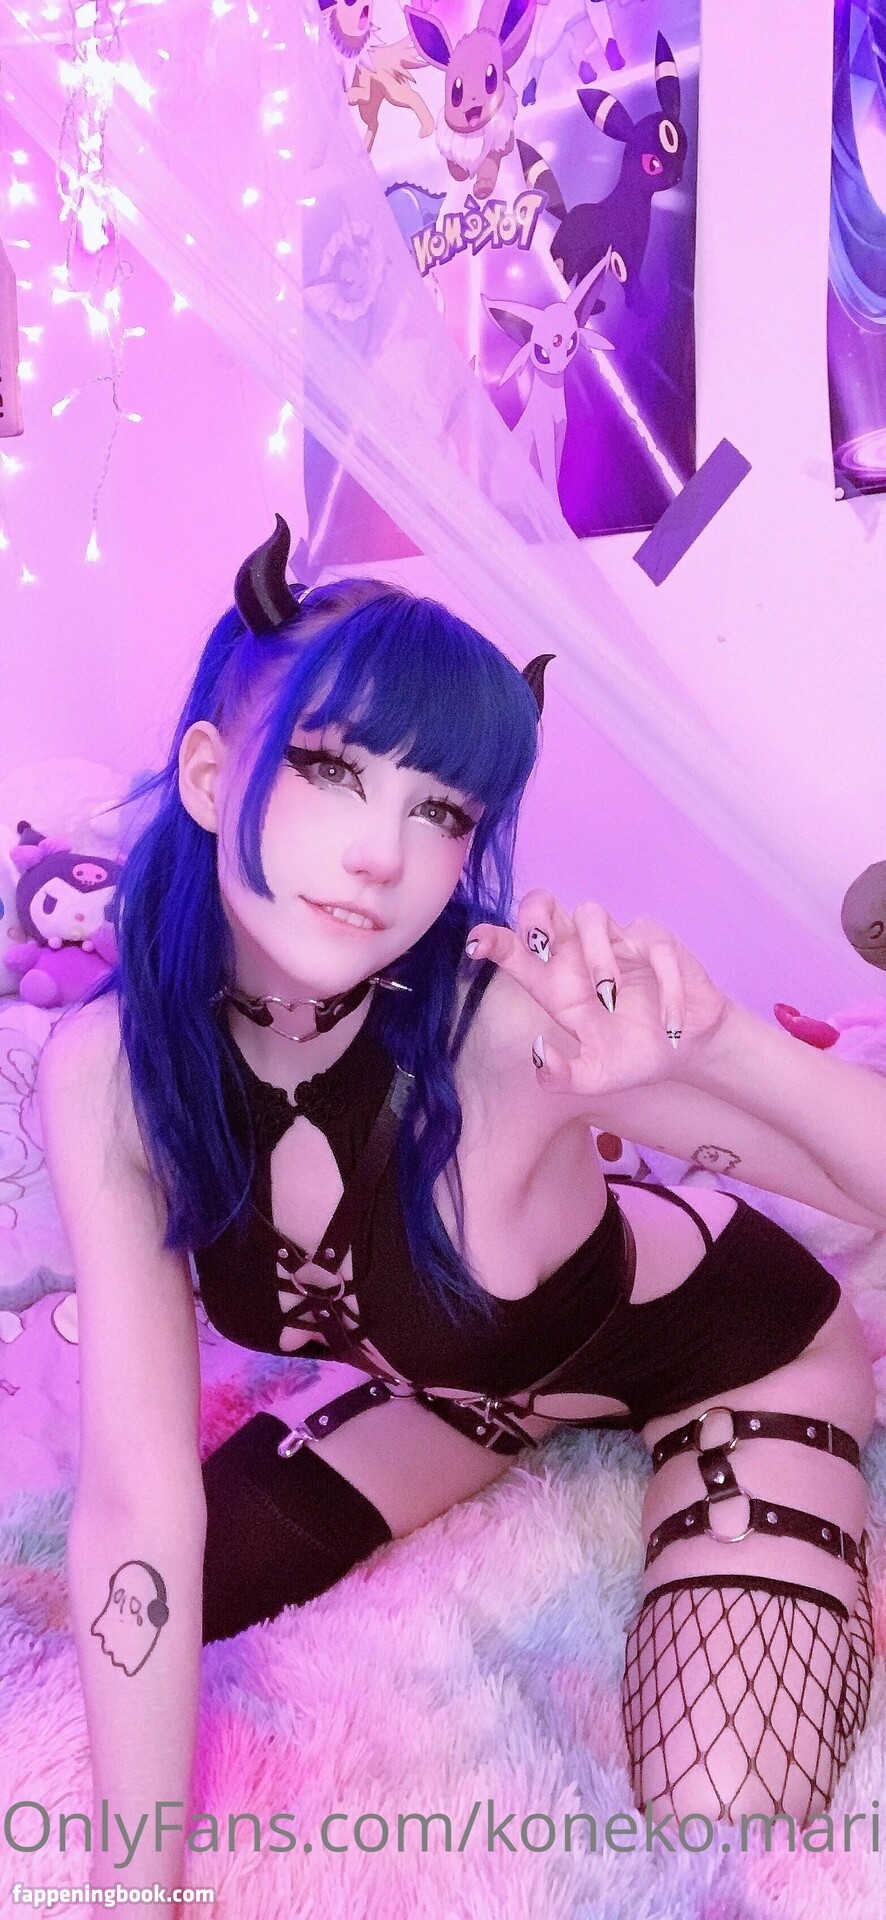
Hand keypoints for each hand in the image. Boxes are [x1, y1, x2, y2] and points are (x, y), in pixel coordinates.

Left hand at [466, 892, 730, 1097]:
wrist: (687, 1050)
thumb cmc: (632, 1055)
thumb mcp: (594, 1078)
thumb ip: (562, 1076)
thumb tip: (538, 1053)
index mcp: (556, 983)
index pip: (518, 950)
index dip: (495, 940)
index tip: (477, 943)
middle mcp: (580, 954)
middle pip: (544, 905)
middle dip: (535, 915)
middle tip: (539, 945)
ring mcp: (619, 940)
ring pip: (591, 915)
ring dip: (597, 957)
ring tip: (611, 1000)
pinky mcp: (657, 941)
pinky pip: (653, 946)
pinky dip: (662, 988)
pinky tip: (670, 1027)